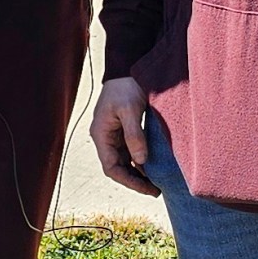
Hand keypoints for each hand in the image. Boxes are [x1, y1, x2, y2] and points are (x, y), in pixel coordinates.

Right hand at [90, 75, 158, 194]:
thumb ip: (134, 135)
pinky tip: (153, 167)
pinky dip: (141, 161)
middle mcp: (105, 138)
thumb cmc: (125, 87)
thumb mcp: (130, 110)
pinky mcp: (123, 130)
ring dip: (138, 173)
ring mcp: (113, 135)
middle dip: (135, 180)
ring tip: (156, 183)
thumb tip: (142, 160)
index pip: (111, 167)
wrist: (126, 67)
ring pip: (124, 162)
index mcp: (101, 135)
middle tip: (156, 190)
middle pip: (117, 168)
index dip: (128, 181)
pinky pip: (130, 152)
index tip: (148, 188)